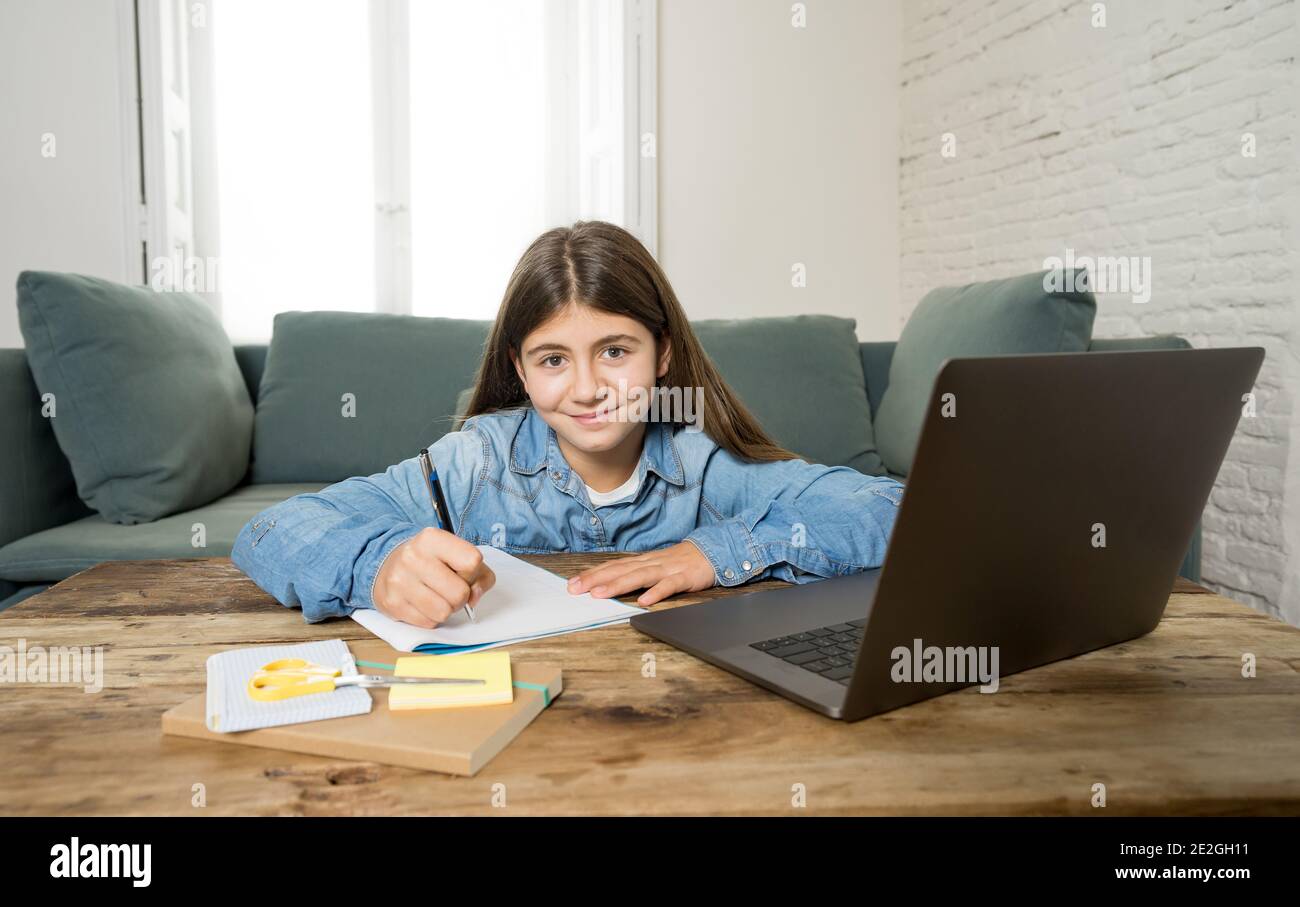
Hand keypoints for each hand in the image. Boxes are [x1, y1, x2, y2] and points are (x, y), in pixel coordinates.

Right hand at [372, 527, 495, 627]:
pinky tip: (423, 603)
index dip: (473, 573)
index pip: (472, 561)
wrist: (388, 565)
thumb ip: (480, 574)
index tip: (462, 572)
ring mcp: (400, 581)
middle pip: (459, 593)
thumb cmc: (431, 561)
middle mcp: (413, 556)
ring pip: (444, 612)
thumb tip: (475, 597)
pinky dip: (430, 617)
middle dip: (461, 597)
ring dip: (446, 609)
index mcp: (432, 538)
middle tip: (450, 589)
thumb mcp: (457, 555)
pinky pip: (428, 622)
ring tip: (437, 597)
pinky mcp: (393, 603)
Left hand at [567, 540, 715, 604]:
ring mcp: (667, 570)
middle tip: (575, 589)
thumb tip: (612, 584)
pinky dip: (656, 593)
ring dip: (618, 585)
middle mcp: (651, 563)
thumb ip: (636, 574)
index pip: (613, 566)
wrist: (712, 552)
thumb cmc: (681, 562)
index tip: (572, 584)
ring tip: (600, 594)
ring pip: (639, 577)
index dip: (592, 574)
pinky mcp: (684, 578)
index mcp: (643, 561)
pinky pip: (669, 586)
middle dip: (596, 579)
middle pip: (620, 570)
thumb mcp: (655, 566)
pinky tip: (644, 602)